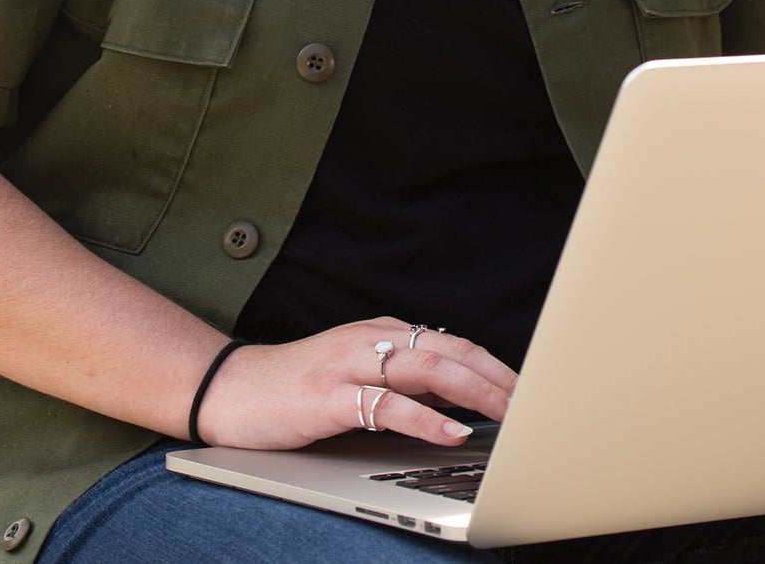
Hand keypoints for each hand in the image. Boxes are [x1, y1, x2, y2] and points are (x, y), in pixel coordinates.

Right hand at [194, 317, 516, 450]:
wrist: (232, 389)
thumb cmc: (298, 387)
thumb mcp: (357, 374)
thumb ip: (403, 380)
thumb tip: (457, 397)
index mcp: (382, 332)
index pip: (452, 342)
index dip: (493, 365)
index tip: (527, 389)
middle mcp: (371, 339)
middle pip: (449, 350)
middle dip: (496, 377)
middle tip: (532, 402)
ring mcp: (350, 364)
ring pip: (427, 368)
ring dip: (474, 391)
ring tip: (507, 413)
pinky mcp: (330, 395)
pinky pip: (387, 404)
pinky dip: (426, 418)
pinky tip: (451, 431)